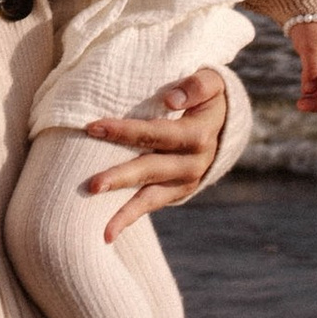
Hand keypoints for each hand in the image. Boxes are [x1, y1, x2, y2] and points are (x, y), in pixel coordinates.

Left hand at [79, 69, 231, 241]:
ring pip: (151, 197)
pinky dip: (130, 218)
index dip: (125, 131)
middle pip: (151, 169)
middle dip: (120, 176)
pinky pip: (151, 206)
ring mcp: (185, 181)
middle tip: (92, 184)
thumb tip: (171, 99)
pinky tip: (107, 234)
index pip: (157, 133)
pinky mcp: (178, 193)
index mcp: (198, 134)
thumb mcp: (212, 83)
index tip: (93, 128)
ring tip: (104, 229)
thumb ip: (196, 86)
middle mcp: (193, 163)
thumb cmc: (206, 97)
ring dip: (125, 210)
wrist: (224, 125)